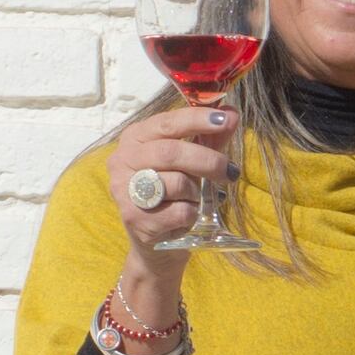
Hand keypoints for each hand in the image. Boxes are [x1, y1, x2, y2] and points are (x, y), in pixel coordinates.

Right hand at [104, 93, 233, 258]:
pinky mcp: (135, 219)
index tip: (225, 119)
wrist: (157, 241)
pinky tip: (183, 217)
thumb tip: (232, 113)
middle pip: (171, 152)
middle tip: (231, 171)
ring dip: (197, 193)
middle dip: (208, 161)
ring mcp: (125, 191)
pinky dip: (192, 214)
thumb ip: (209, 138)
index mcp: (135, 139)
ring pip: (177, 183)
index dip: (197, 119)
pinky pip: (179, 211)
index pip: (167, 122)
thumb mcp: (191, 163)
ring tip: (194, 199)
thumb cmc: (174, 195)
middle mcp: (122, 161)